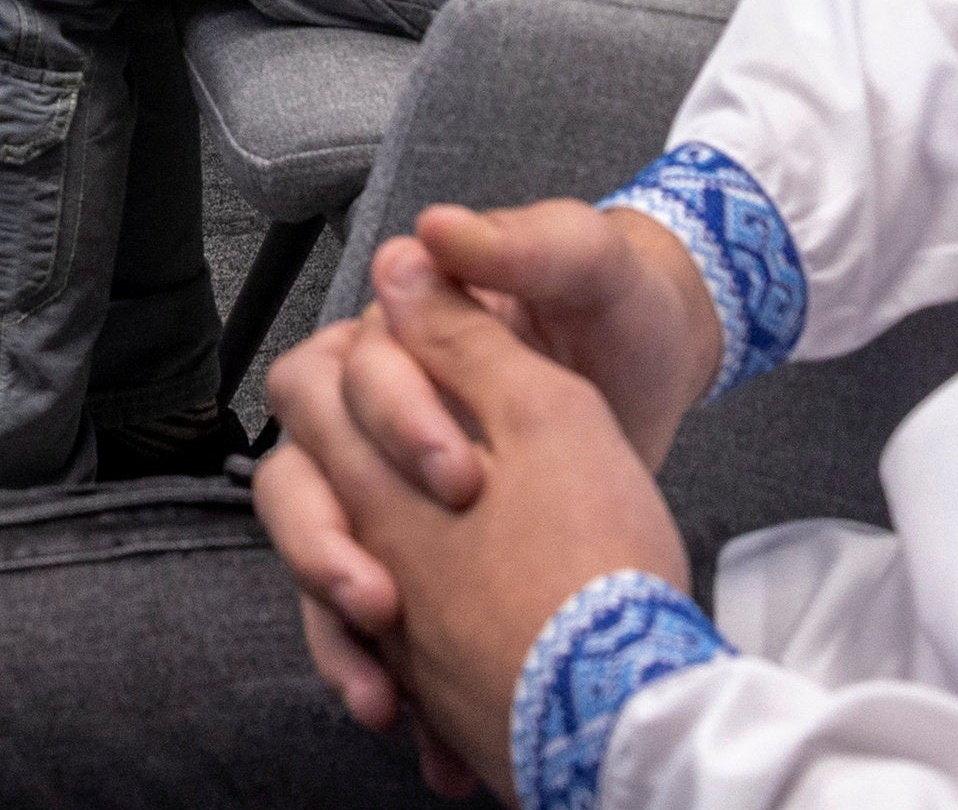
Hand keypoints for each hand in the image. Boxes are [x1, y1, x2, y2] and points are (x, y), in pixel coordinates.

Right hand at [260, 247, 695, 792]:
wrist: (658, 359)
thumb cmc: (617, 301)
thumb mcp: (585, 261)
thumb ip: (516, 245)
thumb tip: (431, 235)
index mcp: (395, 334)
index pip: (338, 378)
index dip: (388, 427)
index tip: (460, 476)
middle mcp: (373, 408)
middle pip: (299, 474)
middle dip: (326, 542)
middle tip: (384, 599)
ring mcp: (392, 483)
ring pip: (318, 551)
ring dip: (334, 625)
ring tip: (379, 693)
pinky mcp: (424, 546)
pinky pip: (368, 611)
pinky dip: (382, 669)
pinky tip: (414, 723)